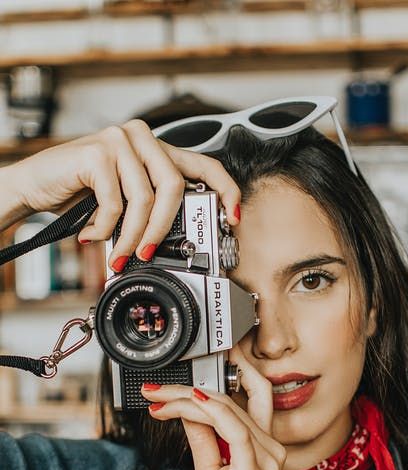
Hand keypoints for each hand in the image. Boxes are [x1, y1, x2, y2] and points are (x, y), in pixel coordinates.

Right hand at [3, 119, 239, 269]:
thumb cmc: (81, 195)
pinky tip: (92, 233)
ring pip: (144, 200)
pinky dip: (104, 228)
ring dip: (131, 236)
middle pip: (174, 188)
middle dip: (162, 229)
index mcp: (156, 149)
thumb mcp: (126, 201)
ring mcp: (120, 140)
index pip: (204, 164)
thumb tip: (186, 235)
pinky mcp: (97, 151)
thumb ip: (153, 207)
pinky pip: (115, 203)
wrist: (33, 186)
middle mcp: (142, 137)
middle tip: (149, 253)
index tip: (233, 217)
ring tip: (118, 253)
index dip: (225, 191)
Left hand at [141, 344, 286, 469]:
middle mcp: (269, 448)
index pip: (233, 403)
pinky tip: (189, 402)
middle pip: (227, 401)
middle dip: (185, 390)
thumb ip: (203, 441)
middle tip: (154, 390)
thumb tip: (188, 414)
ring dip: (187, 399)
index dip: (200, 391)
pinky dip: (212, 411)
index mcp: (261, 448)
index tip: (163, 394)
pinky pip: (235, 430)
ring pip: (226, 410)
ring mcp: (265, 459)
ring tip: (158, 399)